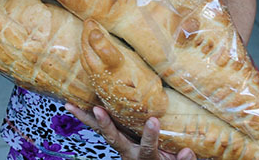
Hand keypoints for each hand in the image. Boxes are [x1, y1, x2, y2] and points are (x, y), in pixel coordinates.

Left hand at [65, 104, 196, 159]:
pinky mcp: (115, 138)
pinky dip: (86, 117)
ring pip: (101, 132)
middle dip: (106, 125)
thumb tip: (188, 151)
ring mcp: (120, 145)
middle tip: (98, 110)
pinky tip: (71, 105)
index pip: (146, 148)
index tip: (153, 121)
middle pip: (115, 139)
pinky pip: (98, 128)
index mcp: (145, 158)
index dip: (149, 136)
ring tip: (70, 105)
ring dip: (86, 119)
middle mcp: (128, 152)